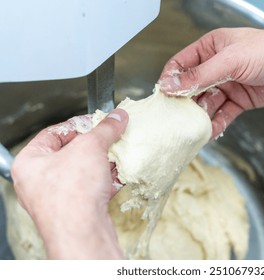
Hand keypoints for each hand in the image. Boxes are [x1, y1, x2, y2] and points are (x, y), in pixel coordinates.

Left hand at [11, 109, 128, 258]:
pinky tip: (121, 174)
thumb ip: (106, 129)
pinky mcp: (76, 211)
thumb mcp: (91, 147)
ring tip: (120, 154)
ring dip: (104, 163)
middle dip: (96, 146)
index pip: (54, 133)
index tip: (98, 121)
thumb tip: (118, 117)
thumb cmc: (72, 191)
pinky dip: (107, 180)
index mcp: (30, 162)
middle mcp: (39, 181)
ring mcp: (57, 198)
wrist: (83, 233)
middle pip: (71, 153)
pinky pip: (91, 189)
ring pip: (84, 173)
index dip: (78, 124)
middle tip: (112, 138)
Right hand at [159, 27, 263, 138]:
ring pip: (207, 103)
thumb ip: (201, 75)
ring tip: (191, 128)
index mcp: (212, 47)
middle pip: (192, 86)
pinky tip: (209, 133)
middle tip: (175, 118)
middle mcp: (218, 66)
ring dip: (199, 116)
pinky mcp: (240, 100)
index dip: (171, 80)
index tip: (163, 96)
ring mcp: (229, 84)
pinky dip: (216, 124)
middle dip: (184, 102)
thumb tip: (173, 85)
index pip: (182, 64)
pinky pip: (223, 114)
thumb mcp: (232, 60)